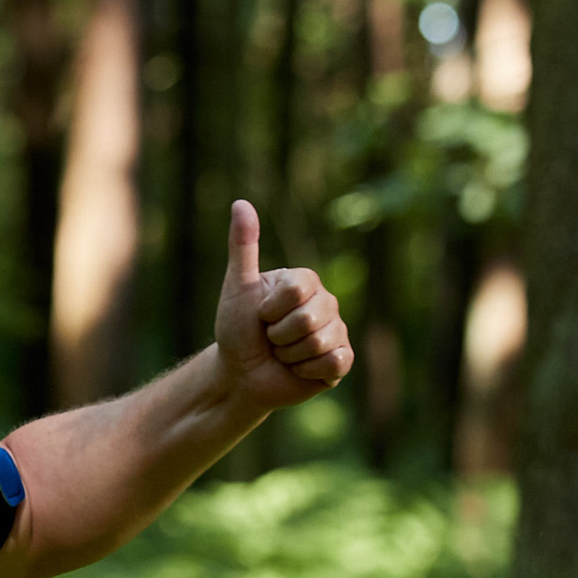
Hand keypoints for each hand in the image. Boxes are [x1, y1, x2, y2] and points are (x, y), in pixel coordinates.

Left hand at [211, 200, 352, 408]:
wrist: (240, 375)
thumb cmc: (237, 330)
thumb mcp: (237, 287)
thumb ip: (243, 247)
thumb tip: (240, 203)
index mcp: (305, 281)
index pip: (297, 291)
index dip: (271, 310)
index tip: (261, 314)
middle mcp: (326, 303)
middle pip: (309, 319)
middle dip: (279, 336)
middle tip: (271, 339)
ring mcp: (336, 332)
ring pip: (319, 343)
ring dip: (289, 355)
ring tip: (282, 354)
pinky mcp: (340, 361)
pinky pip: (334, 363)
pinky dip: (307, 371)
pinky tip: (299, 369)